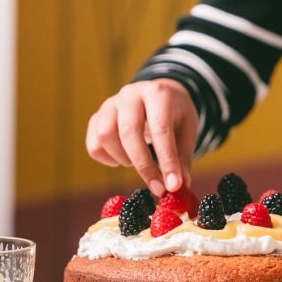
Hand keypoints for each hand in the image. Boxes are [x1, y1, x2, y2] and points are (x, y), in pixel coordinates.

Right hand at [86, 79, 197, 195]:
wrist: (158, 94)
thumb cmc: (174, 114)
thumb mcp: (187, 129)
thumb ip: (182, 157)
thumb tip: (178, 187)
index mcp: (158, 93)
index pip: (160, 129)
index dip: (166, 160)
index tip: (172, 186)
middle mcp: (131, 94)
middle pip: (129, 132)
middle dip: (144, 165)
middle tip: (158, 188)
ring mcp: (110, 104)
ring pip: (105, 136)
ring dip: (123, 158)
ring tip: (138, 161)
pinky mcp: (96, 117)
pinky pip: (94, 144)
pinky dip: (108, 159)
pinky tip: (124, 158)